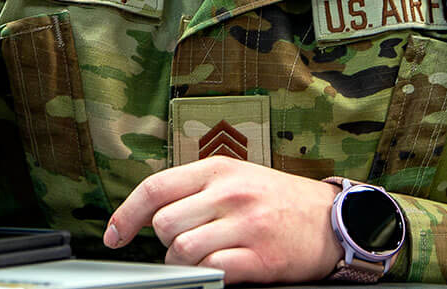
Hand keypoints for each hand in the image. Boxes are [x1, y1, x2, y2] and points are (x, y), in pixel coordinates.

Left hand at [103, 158, 341, 284]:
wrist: (331, 219)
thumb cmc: (277, 199)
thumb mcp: (236, 177)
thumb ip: (196, 189)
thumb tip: (148, 212)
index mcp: (218, 169)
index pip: (155, 188)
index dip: (126, 215)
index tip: (114, 236)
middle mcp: (230, 193)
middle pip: (164, 224)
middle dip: (164, 242)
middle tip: (182, 244)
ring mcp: (246, 225)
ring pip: (183, 250)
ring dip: (182, 264)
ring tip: (200, 260)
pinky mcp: (261, 257)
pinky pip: (213, 271)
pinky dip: (207, 276)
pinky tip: (218, 269)